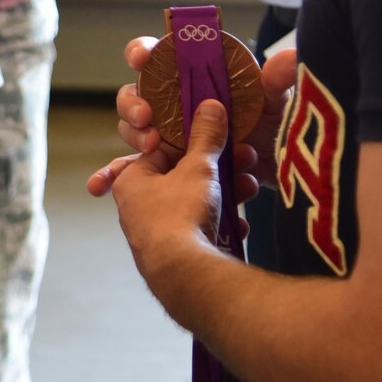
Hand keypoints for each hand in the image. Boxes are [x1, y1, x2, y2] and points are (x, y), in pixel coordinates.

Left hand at [88, 98, 256, 286]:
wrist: (185, 276)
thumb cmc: (181, 213)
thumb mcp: (198, 167)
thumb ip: (206, 136)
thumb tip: (211, 104)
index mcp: (130, 180)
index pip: (160, 149)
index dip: (192, 140)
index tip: (218, 135)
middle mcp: (136, 207)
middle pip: (181, 178)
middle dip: (217, 170)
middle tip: (245, 160)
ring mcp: (153, 234)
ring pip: (194, 205)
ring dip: (225, 195)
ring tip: (251, 188)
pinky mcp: (173, 256)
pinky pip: (199, 232)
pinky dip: (221, 226)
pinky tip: (240, 226)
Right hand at [110, 36, 294, 193]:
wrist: (281, 183)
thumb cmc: (279, 138)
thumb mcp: (281, 108)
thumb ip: (281, 82)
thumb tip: (285, 60)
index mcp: (198, 80)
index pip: (161, 57)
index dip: (143, 52)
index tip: (141, 61)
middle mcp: (177, 105)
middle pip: (138, 93)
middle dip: (134, 103)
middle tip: (147, 118)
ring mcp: (170, 137)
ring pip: (134, 129)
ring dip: (134, 136)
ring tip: (152, 149)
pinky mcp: (166, 168)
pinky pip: (131, 170)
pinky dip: (110, 175)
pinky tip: (97, 186)